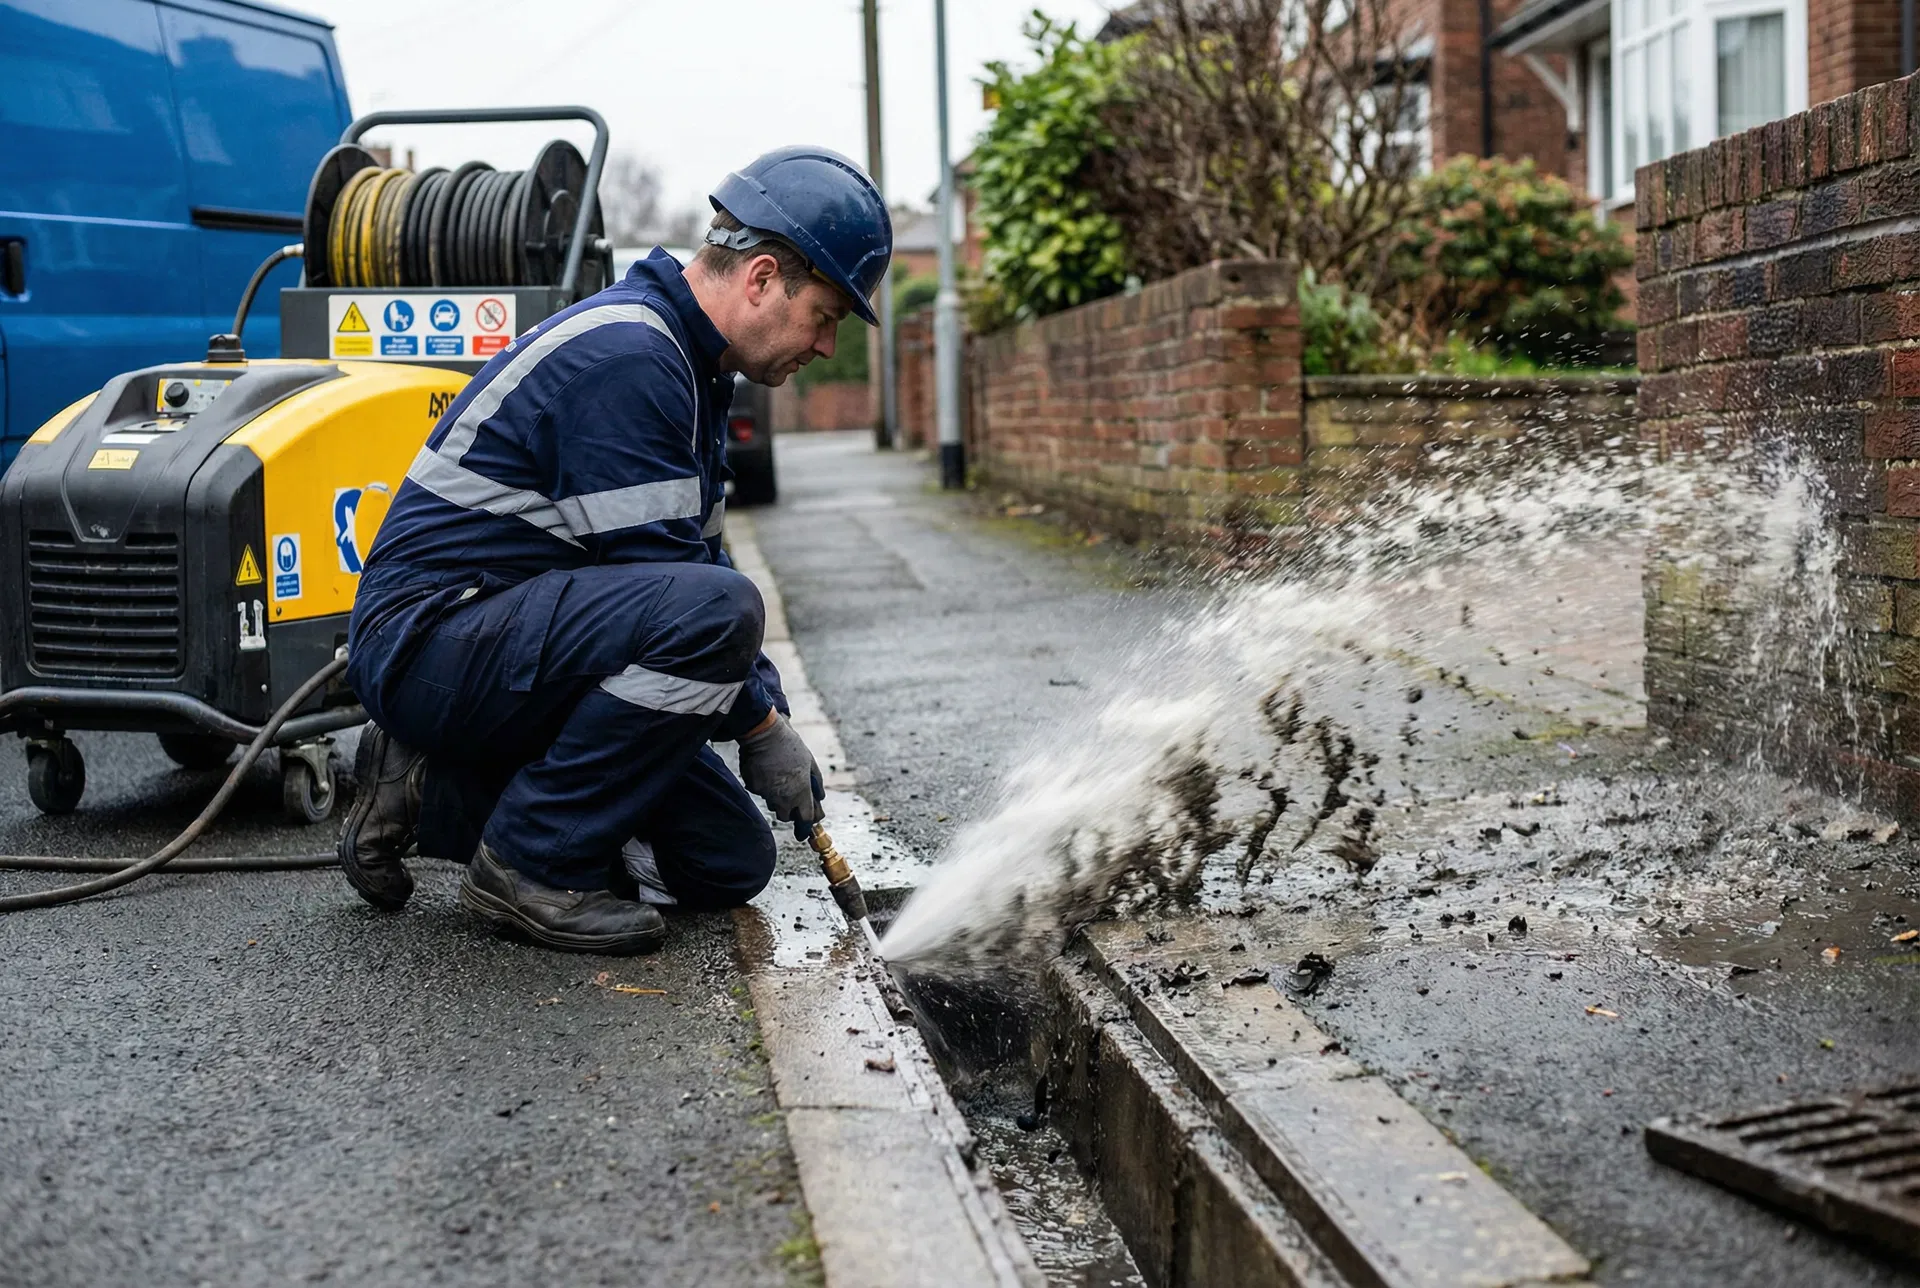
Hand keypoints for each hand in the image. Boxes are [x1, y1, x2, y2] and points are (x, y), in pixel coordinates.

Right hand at [738, 712, 823, 833]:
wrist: (764, 734)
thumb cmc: (790, 746)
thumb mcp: (810, 762)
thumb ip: (816, 783)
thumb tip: (820, 797)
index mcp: (800, 792)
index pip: (805, 818)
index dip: (806, 825)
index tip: (805, 830)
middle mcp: (783, 797)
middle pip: (786, 816)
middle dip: (789, 811)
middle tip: (791, 799)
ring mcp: (766, 794)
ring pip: (772, 805)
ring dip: (777, 799)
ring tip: (779, 779)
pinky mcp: (753, 787)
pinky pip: (760, 793)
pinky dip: (764, 786)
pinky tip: (766, 771)